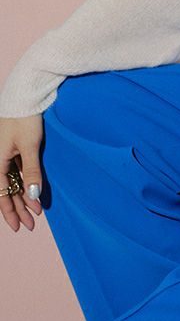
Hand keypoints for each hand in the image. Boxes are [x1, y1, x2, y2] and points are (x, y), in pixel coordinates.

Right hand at [0, 114, 44, 231]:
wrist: (24, 95)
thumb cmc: (25, 118)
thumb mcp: (30, 146)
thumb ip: (31, 172)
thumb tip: (33, 196)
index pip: (2, 194)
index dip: (11, 211)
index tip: (21, 226)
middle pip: (6, 191)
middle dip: (18, 209)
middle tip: (31, 224)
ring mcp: (5, 154)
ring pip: (12, 182)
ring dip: (23, 197)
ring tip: (34, 212)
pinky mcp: (14, 148)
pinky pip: (17, 171)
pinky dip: (25, 182)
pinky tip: (32, 191)